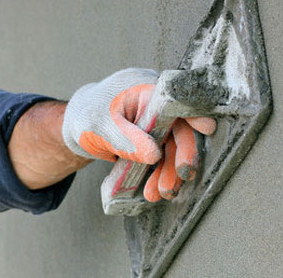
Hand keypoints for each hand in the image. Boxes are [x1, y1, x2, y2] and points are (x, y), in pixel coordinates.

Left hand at [62, 68, 215, 200]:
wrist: (76, 124)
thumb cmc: (87, 115)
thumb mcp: (101, 126)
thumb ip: (126, 138)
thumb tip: (154, 155)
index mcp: (145, 89)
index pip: (175, 99)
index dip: (193, 112)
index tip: (206, 128)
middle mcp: (156, 104)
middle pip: (179, 128)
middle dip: (181, 156)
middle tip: (179, 178)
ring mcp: (156, 122)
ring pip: (172, 147)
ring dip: (169, 172)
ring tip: (159, 193)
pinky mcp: (154, 139)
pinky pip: (163, 156)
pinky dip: (159, 174)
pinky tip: (152, 190)